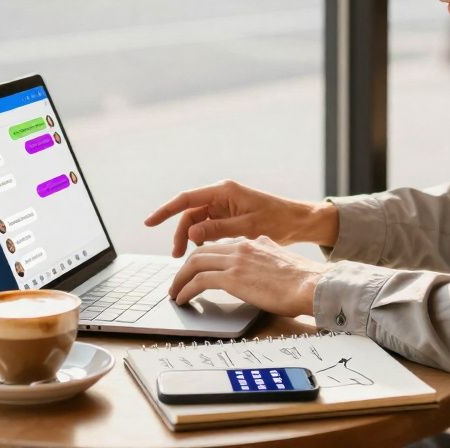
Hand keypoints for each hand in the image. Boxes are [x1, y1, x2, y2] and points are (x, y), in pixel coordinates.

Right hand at [144, 180, 338, 256]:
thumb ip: (218, 230)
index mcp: (225, 191)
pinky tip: (204, 251)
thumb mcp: (247, 228)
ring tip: (188, 257)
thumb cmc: (278, 221)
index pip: (187, 199)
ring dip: (191, 238)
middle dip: (180, 233)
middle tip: (176, 256)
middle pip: (190, 213)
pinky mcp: (230, 215)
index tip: (149, 222)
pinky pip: (209, 225)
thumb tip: (191, 234)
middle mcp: (222, 195)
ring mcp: (226, 205)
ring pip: (198, 221)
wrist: (300, 222)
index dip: (166, 211)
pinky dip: (203, 238)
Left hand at [169, 236, 328, 316]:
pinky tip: (182, 299)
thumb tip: (262, 262)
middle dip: (185, 268)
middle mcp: (242, 247)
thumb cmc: (304, 280)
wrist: (312, 284)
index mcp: (254, 242)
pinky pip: (199, 281)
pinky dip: (186, 290)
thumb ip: (267, 256)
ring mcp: (236, 261)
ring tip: (175, 293)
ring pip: (195, 263)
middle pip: (202, 252)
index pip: (220, 247)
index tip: (197, 271)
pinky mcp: (233, 278)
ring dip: (180, 279)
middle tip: (179, 282)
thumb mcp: (282, 260)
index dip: (204, 259)